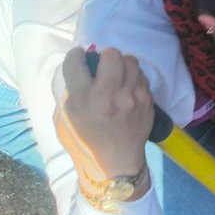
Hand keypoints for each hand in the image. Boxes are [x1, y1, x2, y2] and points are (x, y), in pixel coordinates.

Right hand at [56, 47, 154, 201]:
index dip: (76, 56)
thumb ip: (72, 90)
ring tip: (117, 75)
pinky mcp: (146, 99)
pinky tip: (127, 87)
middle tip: (103, 66)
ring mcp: (131, 97)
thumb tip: (82, 66)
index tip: (79, 58)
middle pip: (110, 55)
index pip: (76, 62)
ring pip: (129, 60)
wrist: (117, 159)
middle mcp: (108, 96)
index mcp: (83, 100)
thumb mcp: (68, 116)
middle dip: (105, 56)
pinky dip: (132, 77)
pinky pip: (140, 74)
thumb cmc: (87, 138)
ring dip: (121, 64)